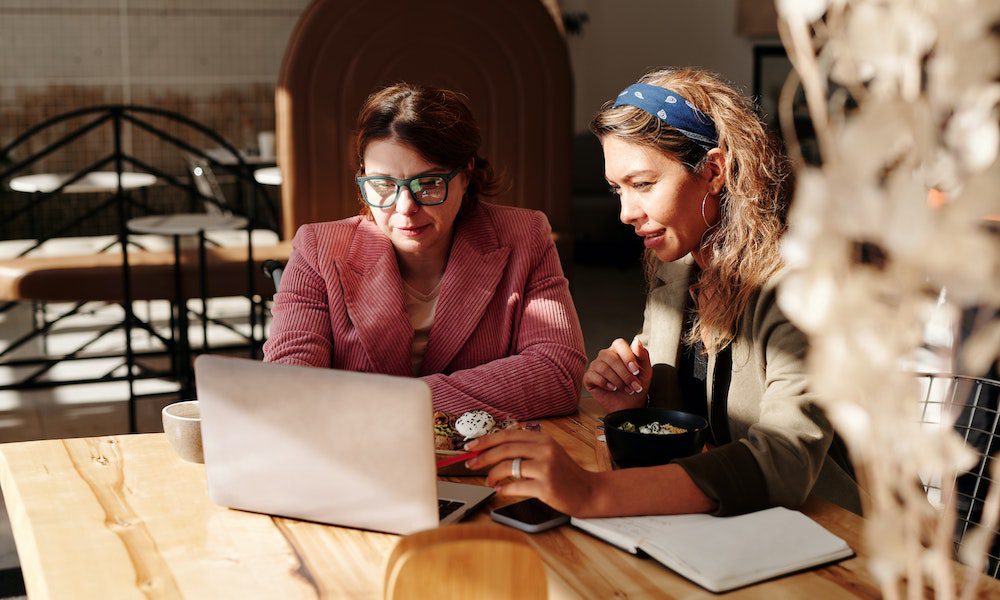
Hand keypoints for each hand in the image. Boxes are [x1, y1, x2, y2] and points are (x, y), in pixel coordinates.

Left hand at [464, 430, 597, 514]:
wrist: (588, 491)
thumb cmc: (565, 474)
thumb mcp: (549, 453)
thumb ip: (526, 449)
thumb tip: (493, 450)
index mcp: (543, 439)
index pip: (508, 434)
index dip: (486, 440)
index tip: (471, 446)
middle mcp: (545, 450)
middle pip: (506, 449)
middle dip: (484, 456)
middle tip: (471, 464)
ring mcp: (546, 468)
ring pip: (508, 467)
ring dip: (493, 475)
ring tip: (488, 481)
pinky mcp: (546, 487)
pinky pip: (516, 486)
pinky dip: (504, 490)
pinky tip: (501, 491)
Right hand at [583, 337, 651, 411]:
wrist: (630, 406)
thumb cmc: (637, 387)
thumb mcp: (646, 371)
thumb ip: (643, 354)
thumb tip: (637, 341)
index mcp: (618, 351)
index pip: (619, 343)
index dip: (627, 356)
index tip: (636, 371)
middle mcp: (605, 356)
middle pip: (611, 357)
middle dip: (624, 374)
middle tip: (633, 385)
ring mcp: (595, 366)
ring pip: (603, 367)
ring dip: (617, 380)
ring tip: (624, 388)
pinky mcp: (588, 378)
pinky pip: (593, 376)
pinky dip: (605, 384)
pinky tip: (612, 388)